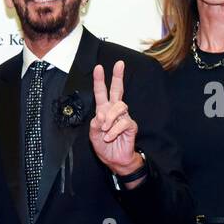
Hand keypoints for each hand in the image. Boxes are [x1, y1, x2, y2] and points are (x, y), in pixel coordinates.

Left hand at [88, 61, 139, 175]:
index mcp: (103, 110)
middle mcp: (114, 111)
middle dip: (118, 76)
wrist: (114, 160)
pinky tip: (110, 137)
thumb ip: (95, 124)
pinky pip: (123, 122)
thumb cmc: (104, 146)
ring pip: (120, 106)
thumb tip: (101, 115)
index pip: (102, 93)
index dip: (100, 81)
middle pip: (118, 90)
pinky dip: (114, 131)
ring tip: (105, 130)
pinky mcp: (131, 125)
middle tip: (119, 64)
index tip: (98, 67)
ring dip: (110, 118)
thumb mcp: (93, 135)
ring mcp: (124, 117)